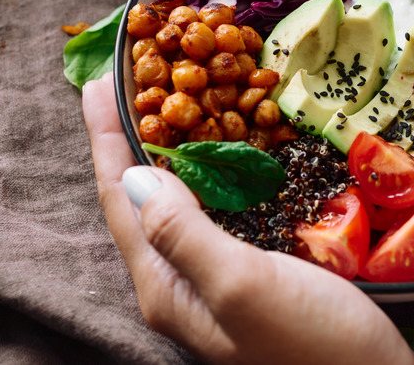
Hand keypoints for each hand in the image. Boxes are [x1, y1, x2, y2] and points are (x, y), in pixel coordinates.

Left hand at [82, 73, 413, 363]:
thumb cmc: (314, 345)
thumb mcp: (242, 285)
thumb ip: (183, 232)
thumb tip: (134, 176)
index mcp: (166, 284)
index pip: (121, 197)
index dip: (107, 136)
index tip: (99, 78)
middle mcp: (180, 282)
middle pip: (140, 197)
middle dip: (130, 135)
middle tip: (134, 76)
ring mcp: (215, 278)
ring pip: (177, 201)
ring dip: (166, 148)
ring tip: (168, 99)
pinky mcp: (251, 273)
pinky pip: (215, 209)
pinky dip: (210, 170)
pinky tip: (225, 151)